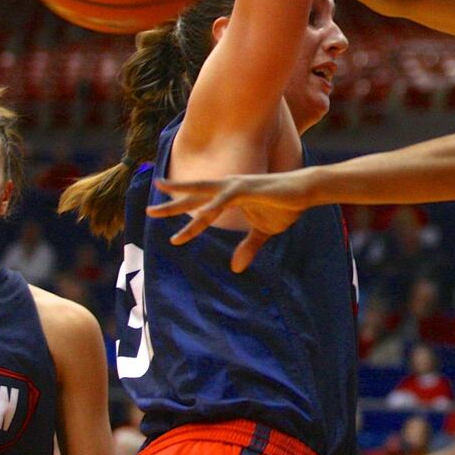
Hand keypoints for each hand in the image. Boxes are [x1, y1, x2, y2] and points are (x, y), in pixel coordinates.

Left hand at [147, 171, 313, 270]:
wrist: (305, 191)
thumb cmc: (285, 205)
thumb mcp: (264, 231)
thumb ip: (248, 247)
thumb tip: (235, 268)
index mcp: (229, 194)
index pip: (200, 200)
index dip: (182, 206)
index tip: (162, 211)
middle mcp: (228, 187)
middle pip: (193, 194)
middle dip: (170, 201)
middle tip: (148, 210)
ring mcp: (235, 186)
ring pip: (201, 197)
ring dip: (179, 205)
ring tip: (158, 210)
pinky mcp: (246, 189)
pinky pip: (222, 201)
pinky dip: (208, 210)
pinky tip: (196, 218)